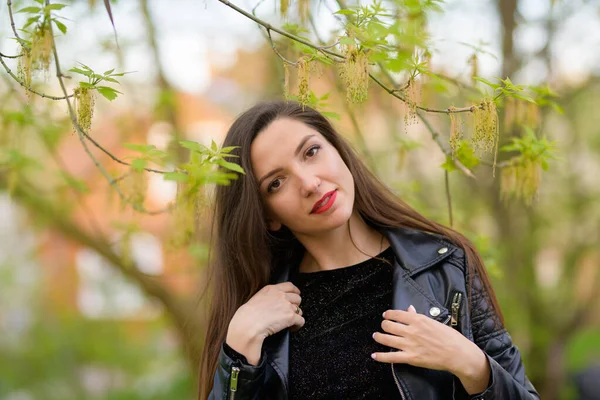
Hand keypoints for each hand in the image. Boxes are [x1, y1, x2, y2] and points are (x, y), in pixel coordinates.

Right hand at [226, 282, 303, 363]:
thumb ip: (268, 296)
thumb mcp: (257, 298)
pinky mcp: (290, 317)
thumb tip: (273, 302)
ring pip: (299, 310)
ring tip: (290, 322)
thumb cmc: (248, 314)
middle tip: (289, 312)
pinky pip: (301, 321)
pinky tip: (292, 328)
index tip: (295, 295)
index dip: (295, 291)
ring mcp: (287, 306)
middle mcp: (281, 295)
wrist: (249, 323)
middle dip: (295, 305)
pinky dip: (298, 325)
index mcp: (272, 289)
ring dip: (296, 316)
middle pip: (297, 298)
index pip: (290, 286)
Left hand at [372, 305, 489, 393]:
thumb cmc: (450, 337)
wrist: (457, 353)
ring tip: (376, 336)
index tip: (386, 315)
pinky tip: (374, 355)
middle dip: (384, 325)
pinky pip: (391, 357)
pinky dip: (380, 356)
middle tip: (383, 326)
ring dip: (379, 337)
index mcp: (418, 320)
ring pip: (387, 339)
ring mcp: (409, 344)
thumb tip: (409, 309)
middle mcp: (411, 331)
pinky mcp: (410, 357)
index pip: (397, 314)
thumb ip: (418, 316)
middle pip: (389, 325)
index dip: (388, 314)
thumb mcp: (434, 322)